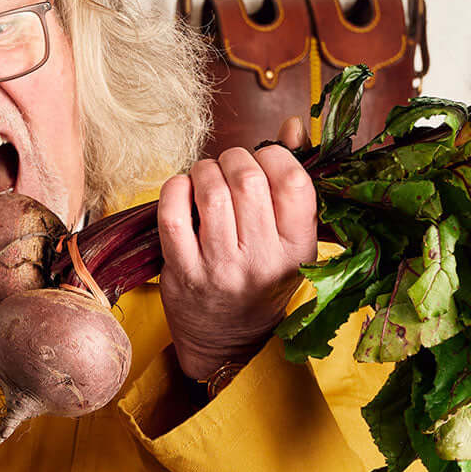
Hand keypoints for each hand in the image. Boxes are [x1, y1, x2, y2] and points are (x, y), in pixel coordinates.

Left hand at [158, 117, 316, 380]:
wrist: (227, 345)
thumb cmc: (260, 284)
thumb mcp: (290, 242)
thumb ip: (292, 185)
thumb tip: (290, 126)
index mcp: (298, 249)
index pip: (293, 182)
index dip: (275, 155)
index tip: (264, 159)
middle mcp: (262, 259)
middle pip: (248, 180)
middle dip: (234, 158)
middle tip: (228, 166)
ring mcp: (220, 267)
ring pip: (211, 192)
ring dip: (204, 170)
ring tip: (205, 176)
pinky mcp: (183, 272)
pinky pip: (172, 216)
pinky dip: (174, 190)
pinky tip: (181, 190)